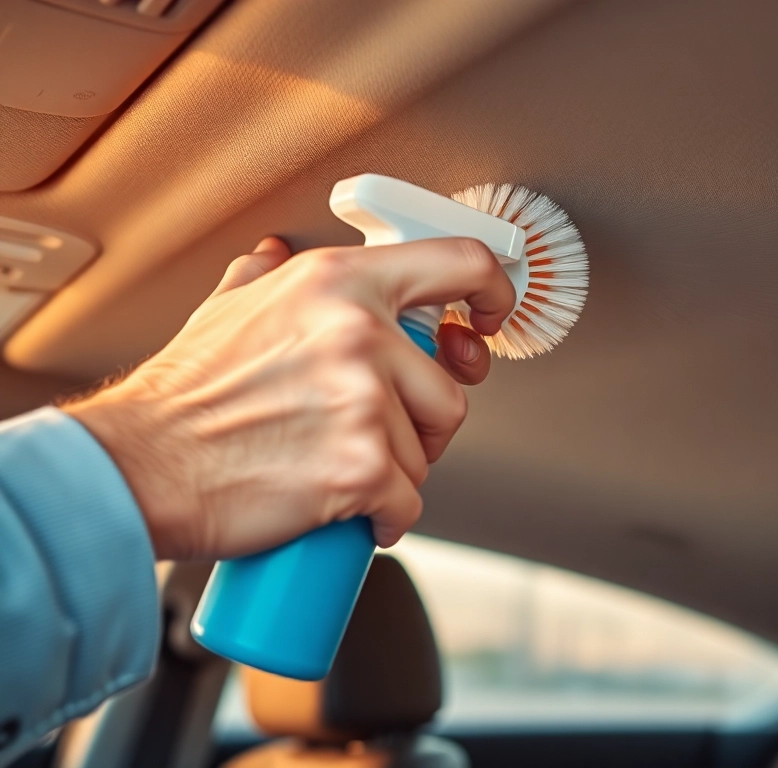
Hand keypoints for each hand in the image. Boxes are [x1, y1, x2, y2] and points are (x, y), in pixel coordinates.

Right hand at [63, 236, 514, 560]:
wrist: (139, 467)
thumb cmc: (181, 396)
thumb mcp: (227, 308)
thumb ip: (265, 276)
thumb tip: (279, 254)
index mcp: (339, 282)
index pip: (460, 263)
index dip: (494, 292)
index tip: (489, 321)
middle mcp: (359, 332)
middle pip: (450, 389)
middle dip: (425, 425)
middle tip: (381, 438)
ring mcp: (364, 401)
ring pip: (427, 452)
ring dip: (400, 475)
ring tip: (345, 474)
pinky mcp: (362, 467)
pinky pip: (409, 503)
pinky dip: (389, 520)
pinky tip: (361, 516)